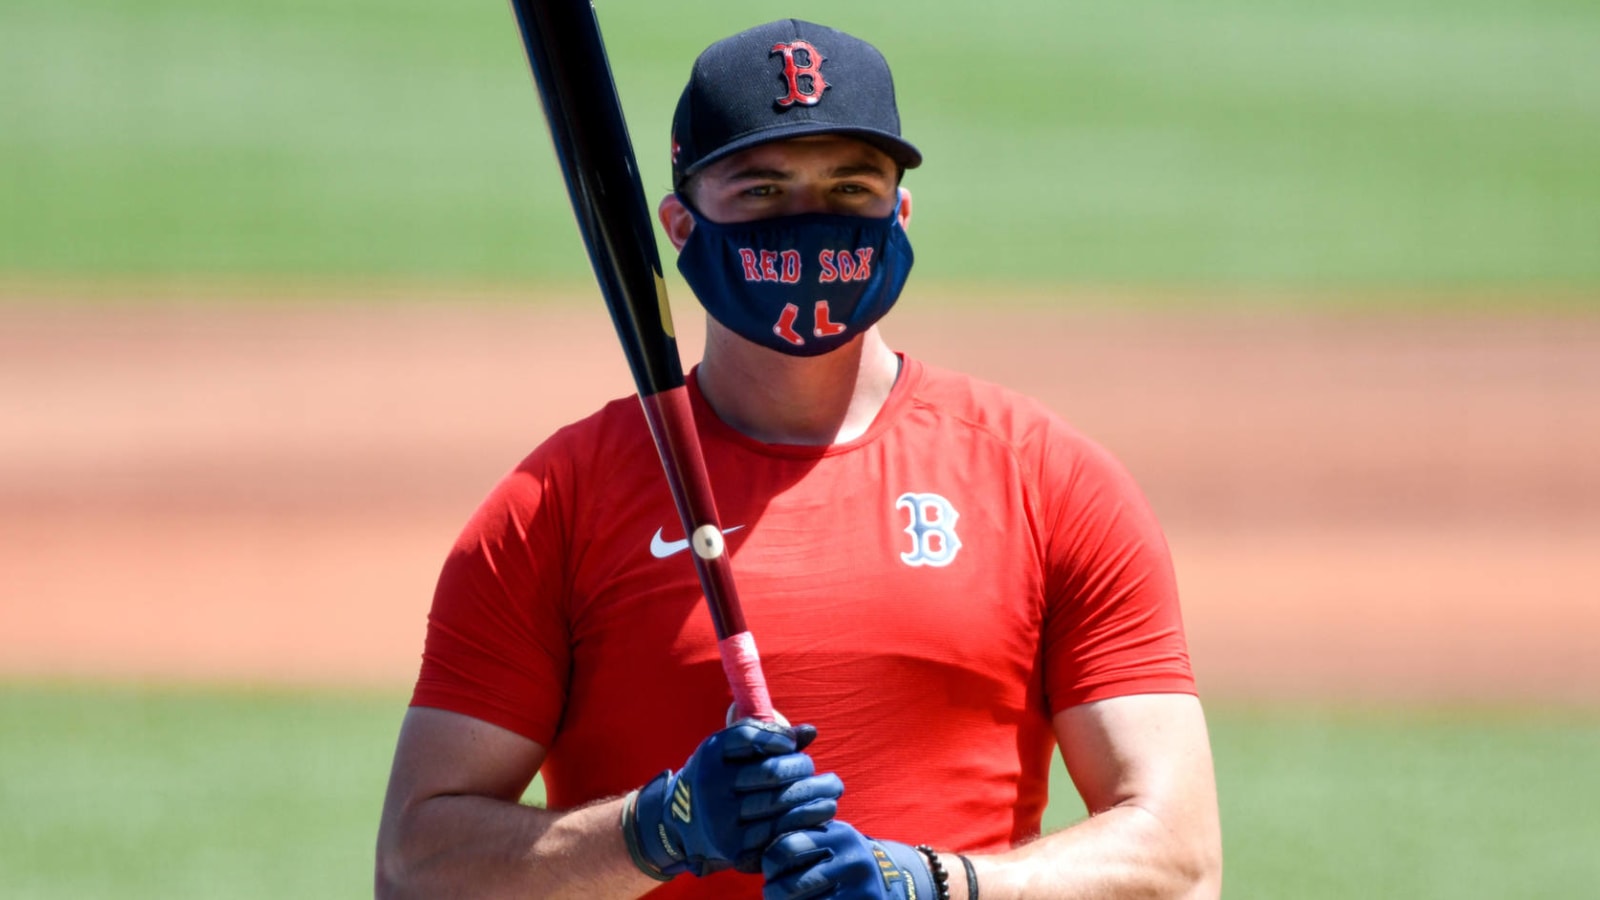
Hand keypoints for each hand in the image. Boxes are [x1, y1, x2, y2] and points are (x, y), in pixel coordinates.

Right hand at [630, 719, 842, 876]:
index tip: (792, 744)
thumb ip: (768, 737)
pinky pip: (777, 832)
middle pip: (771, 773)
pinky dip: (804, 821)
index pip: (749, 737)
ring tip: (832, 790)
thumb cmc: (720, 777)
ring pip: (779, 804)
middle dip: (803, 768)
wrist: (681, 822)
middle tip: (815, 769)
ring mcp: (720, 818)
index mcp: (711, 754)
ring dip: (813, 796)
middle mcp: (712, 784)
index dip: (778, 738)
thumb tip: (810, 732)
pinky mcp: (732, 846)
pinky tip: (821, 813)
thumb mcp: (732, 751)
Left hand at [762, 821, 934, 899]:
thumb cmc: (841, 860)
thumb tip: (752, 845)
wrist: (887, 883)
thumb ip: (799, 834)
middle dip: (773, 893)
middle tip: (771, 892)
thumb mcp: (829, 840)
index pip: (787, 846)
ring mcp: (861, 891)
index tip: (770, 869)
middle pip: (791, 885)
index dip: (769, 862)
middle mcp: (853, 861)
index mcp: (840, 835)